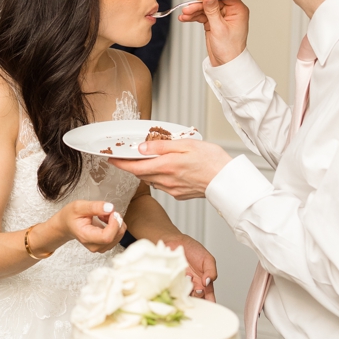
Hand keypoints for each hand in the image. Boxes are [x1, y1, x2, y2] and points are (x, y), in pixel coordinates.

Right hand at [47, 200, 125, 254]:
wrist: (66, 225)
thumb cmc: (71, 216)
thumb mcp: (78, 206)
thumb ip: (94, 206)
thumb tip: (110, 208)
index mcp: (86, 237)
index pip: (107, 237)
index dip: (114, 224)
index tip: (111, 212)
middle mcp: (94, 246)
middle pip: (115, 236)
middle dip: (115, 220)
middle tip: (105, 210)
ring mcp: (100, 247)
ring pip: (119, 235)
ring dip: (116, 222)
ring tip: (103, 215)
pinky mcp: (105, 245)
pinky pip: (118, 235)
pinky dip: (115, 225)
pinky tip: (105, 221)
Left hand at [109, 139, 232, 199]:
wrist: (227, 180)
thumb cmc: (212, 160)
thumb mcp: (186, 144)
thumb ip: (161, 146)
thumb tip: (141, 148)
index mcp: (166, 166)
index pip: (135, 167)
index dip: (121, 163)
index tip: (111, 159)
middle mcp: (166, 180)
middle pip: (140, 174)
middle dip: (132, 166)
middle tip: (127, 157)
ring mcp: (172, 189)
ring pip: (151, 180)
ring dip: (146, 171)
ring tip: (149, 161)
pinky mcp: (178, 194)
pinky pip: (162, 186)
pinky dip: (159, 177)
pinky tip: (167, 170)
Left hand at [152, 234, 217, 300]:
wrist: (175, 242)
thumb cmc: (193, 250)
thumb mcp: (208, 259)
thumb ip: (211, 271)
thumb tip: (209, 282)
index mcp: (204, 283)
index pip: (209, 297)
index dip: (209, 302)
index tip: (209, 303)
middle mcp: (192, 286)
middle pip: (197, 299)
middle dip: (199, 296)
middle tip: (198, 288)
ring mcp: (181, 285)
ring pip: (185, 297)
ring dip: (187, 293)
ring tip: (189, 281)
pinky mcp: (171, 282)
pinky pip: (173, 290)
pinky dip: (176, 289)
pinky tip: (178, 282)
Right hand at [177, 0, 248, 66]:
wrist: (226, 63)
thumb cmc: (229, 49)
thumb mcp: (219, 28)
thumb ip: (213, 10)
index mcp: (238, 10)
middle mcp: (230, 11)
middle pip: (213, 0)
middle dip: (199, 4)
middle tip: (189, 7)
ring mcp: (221, 16)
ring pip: (205, 7)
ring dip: (194, 10)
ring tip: (185, 14)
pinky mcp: (213, 21)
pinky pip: (202, 15)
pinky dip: (193, 16)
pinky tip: (186, 18)